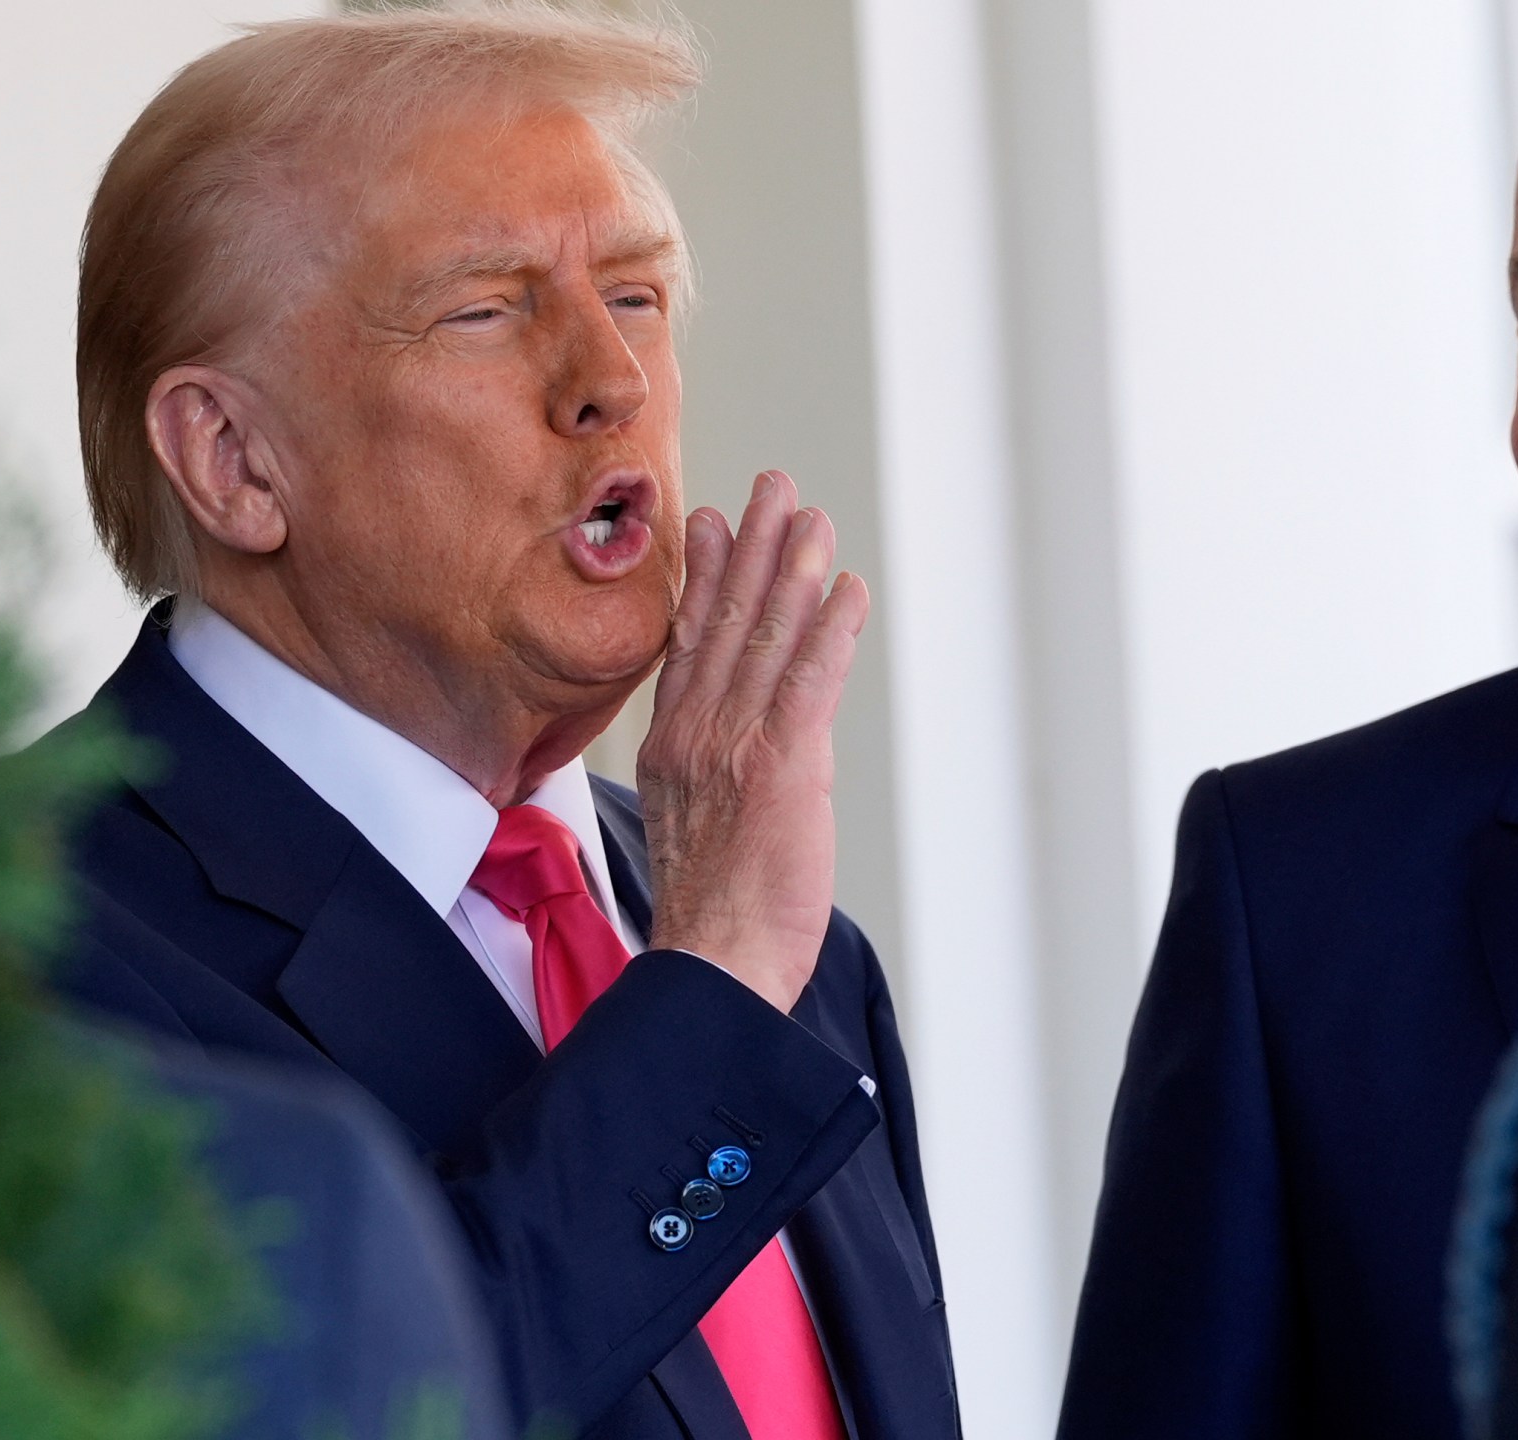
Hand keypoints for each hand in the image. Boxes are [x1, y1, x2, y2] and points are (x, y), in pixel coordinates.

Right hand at [638, 471, 869, 1011]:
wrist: (710, 967)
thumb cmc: (712, 920)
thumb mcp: (690, 830)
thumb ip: (703, 776)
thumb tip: (718, 754)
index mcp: (671, 749)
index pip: (690, 644)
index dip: (705, 577)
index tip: (712, 521)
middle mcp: (697, 735)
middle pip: (727, 621)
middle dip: (752, 547)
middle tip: (772, 487)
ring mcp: (736, 746)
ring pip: (768, 639)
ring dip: (794, 569)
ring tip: (812, 516)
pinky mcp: (782, 767)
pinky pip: (808, 682)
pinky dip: (829, 630)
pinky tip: (845, 589)